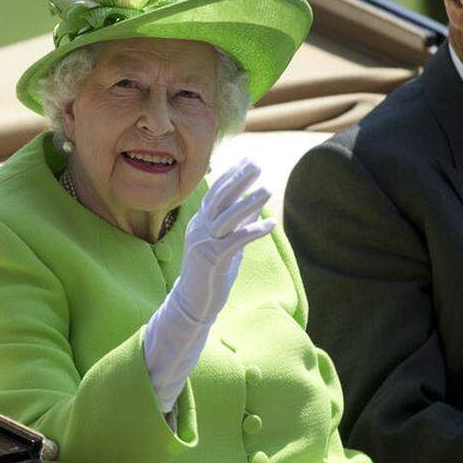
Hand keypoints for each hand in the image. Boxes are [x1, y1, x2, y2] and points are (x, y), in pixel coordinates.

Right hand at [173, 158, 274, 322]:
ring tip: (267, 189)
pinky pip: (236, 240)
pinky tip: (270, 224)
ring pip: (227, 217)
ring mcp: (203, 243)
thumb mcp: (224, 243)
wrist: (192, 302)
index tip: (248, 161)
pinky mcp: (212, 259)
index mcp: (199, 222)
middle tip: (257, 165)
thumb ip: (236, 224)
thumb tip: (254, 205)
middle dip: (239, 180)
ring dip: (249, 202)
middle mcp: (199, 229)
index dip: (231, 176)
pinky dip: (254, 230)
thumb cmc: (211, 272)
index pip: (215, 193)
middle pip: (219, 198)